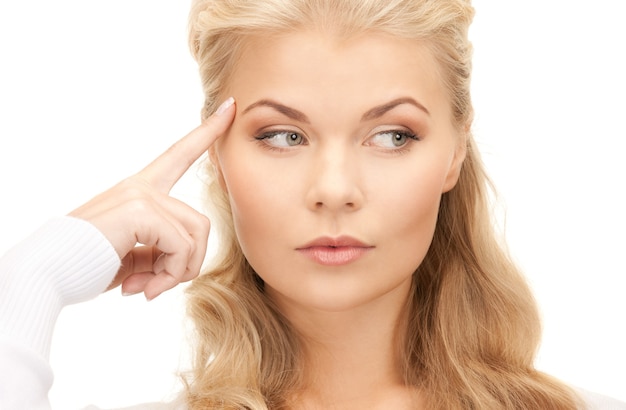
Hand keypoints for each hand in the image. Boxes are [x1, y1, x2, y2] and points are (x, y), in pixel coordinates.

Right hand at [69, 97, 235, 299]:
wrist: (46, 273)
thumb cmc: (85, 265)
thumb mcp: (132, 256)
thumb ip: (160, 252)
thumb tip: (180, 269)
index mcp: (140, 191)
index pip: (179, 154)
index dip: (206, 132)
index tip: (229, 107)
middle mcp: (142, 187)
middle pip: (200, 222)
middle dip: (188, 263)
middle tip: (159, 286)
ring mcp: (141, 195)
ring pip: (196, 235)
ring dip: (178, 272)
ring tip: (149, 287)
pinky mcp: (140, 211)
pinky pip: (181, 247)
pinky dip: (169, 275)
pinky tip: (143, 287)